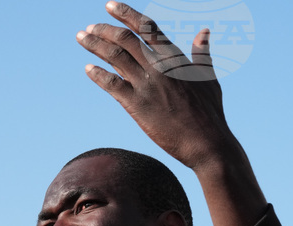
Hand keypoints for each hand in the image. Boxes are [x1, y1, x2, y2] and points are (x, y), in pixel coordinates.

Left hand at [76, 1, 236, 170]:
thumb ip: (202, 54)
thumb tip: (204, 32)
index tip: (110, 5)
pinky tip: (89, 69)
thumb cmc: (211, 114)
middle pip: (124, 39)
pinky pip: (111, 84)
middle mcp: (158, 67)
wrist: (207, 144)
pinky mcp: (137, 105)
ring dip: (94, 45)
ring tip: (81, 38)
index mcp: (175, 58)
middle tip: (89, 28)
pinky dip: (98, 74)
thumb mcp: (209, 78)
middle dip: (104, 30)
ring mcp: (147, 85)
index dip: (126, 14)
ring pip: (114, 56)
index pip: (146, 27)